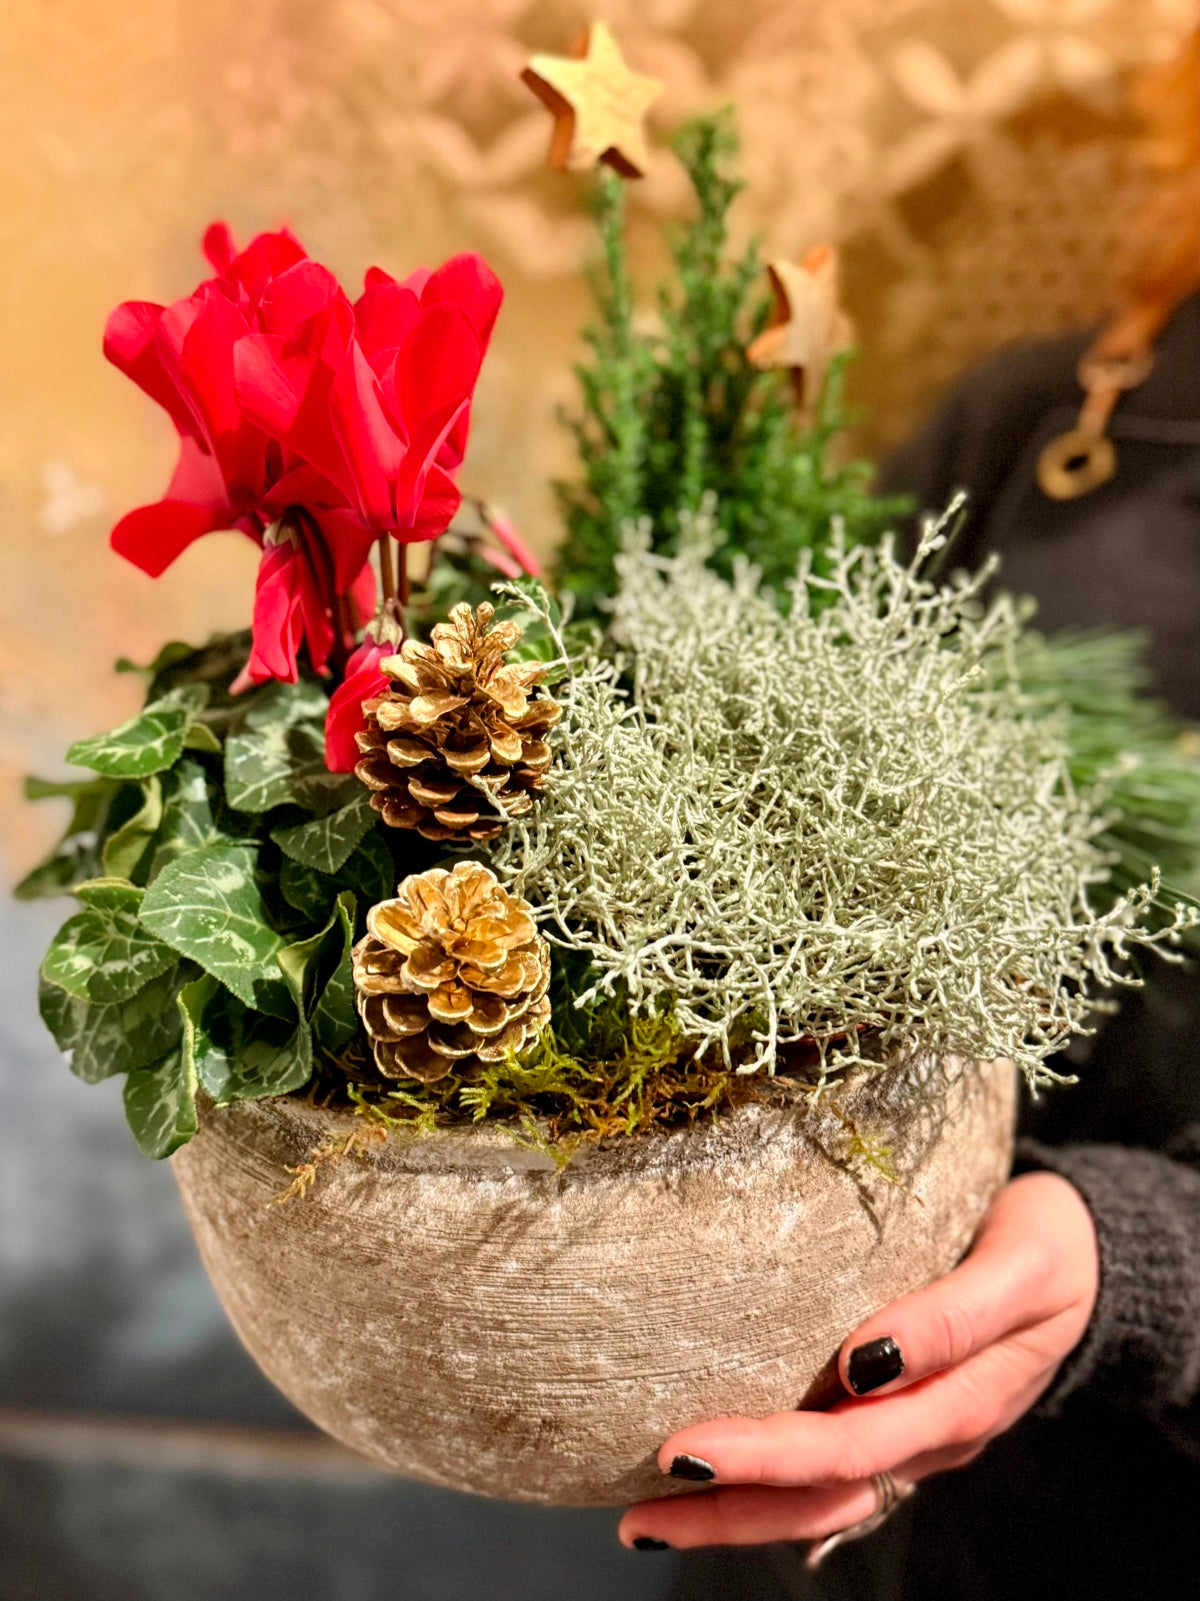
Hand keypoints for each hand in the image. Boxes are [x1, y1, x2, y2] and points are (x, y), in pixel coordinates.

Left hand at [618, 1171, 1098, 1550]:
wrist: (1090, 1254)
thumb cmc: (1049, 1247)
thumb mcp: (1020, 1267)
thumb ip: (951, 1317)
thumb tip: (863, 1361)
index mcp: (956, 1404)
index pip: (846, 1448)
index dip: (764, 1458)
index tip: (682, 1451)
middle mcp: (928, 1435)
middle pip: (821, 1492)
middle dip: (729, 1508)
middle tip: (640, 1511)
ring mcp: (914, 1432)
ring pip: (820, 1496)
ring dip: (738, 1514)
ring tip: (650, 1519)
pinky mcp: (901, 1412)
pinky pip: (833, 1470)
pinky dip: (773, 1489)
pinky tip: (718, 1494)